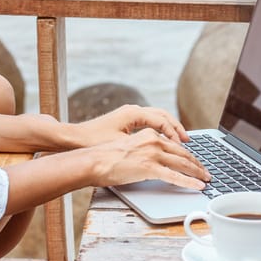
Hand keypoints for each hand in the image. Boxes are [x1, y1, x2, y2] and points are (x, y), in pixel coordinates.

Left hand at [72, 104, 188, 147]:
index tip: (183, 147)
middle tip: (188, 142)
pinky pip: (150, 122)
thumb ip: (141, 146)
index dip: (175, 135)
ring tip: (181, 141)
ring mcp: (130, 114)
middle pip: (164, 116)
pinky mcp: (126, 121)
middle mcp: (133, 110)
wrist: (72, 139)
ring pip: (158, 118)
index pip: (162, 121)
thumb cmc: (92, 142)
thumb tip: (159, 150)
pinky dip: (161, 130)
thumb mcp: (120, 145)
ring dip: (170, 128)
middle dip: (177, 129)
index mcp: (133, 113)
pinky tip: (164, 140)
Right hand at [82, 129, 208, 189]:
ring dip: (198, 173)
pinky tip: (198, 186)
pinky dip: (189, 182)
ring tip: (206, 179)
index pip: (175, 145)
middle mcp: (154, 141)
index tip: (195, 162)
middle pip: (183, 154)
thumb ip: (145, 151)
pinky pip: (175, 177)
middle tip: (206, 172)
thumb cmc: (105, 158)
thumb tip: (155, 162)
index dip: (188, 155)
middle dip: (197, 164)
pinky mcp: (150, 168)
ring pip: (183, 164)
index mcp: (149, 135)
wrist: (93, 161)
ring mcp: (153, 154)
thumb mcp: (130, 148)